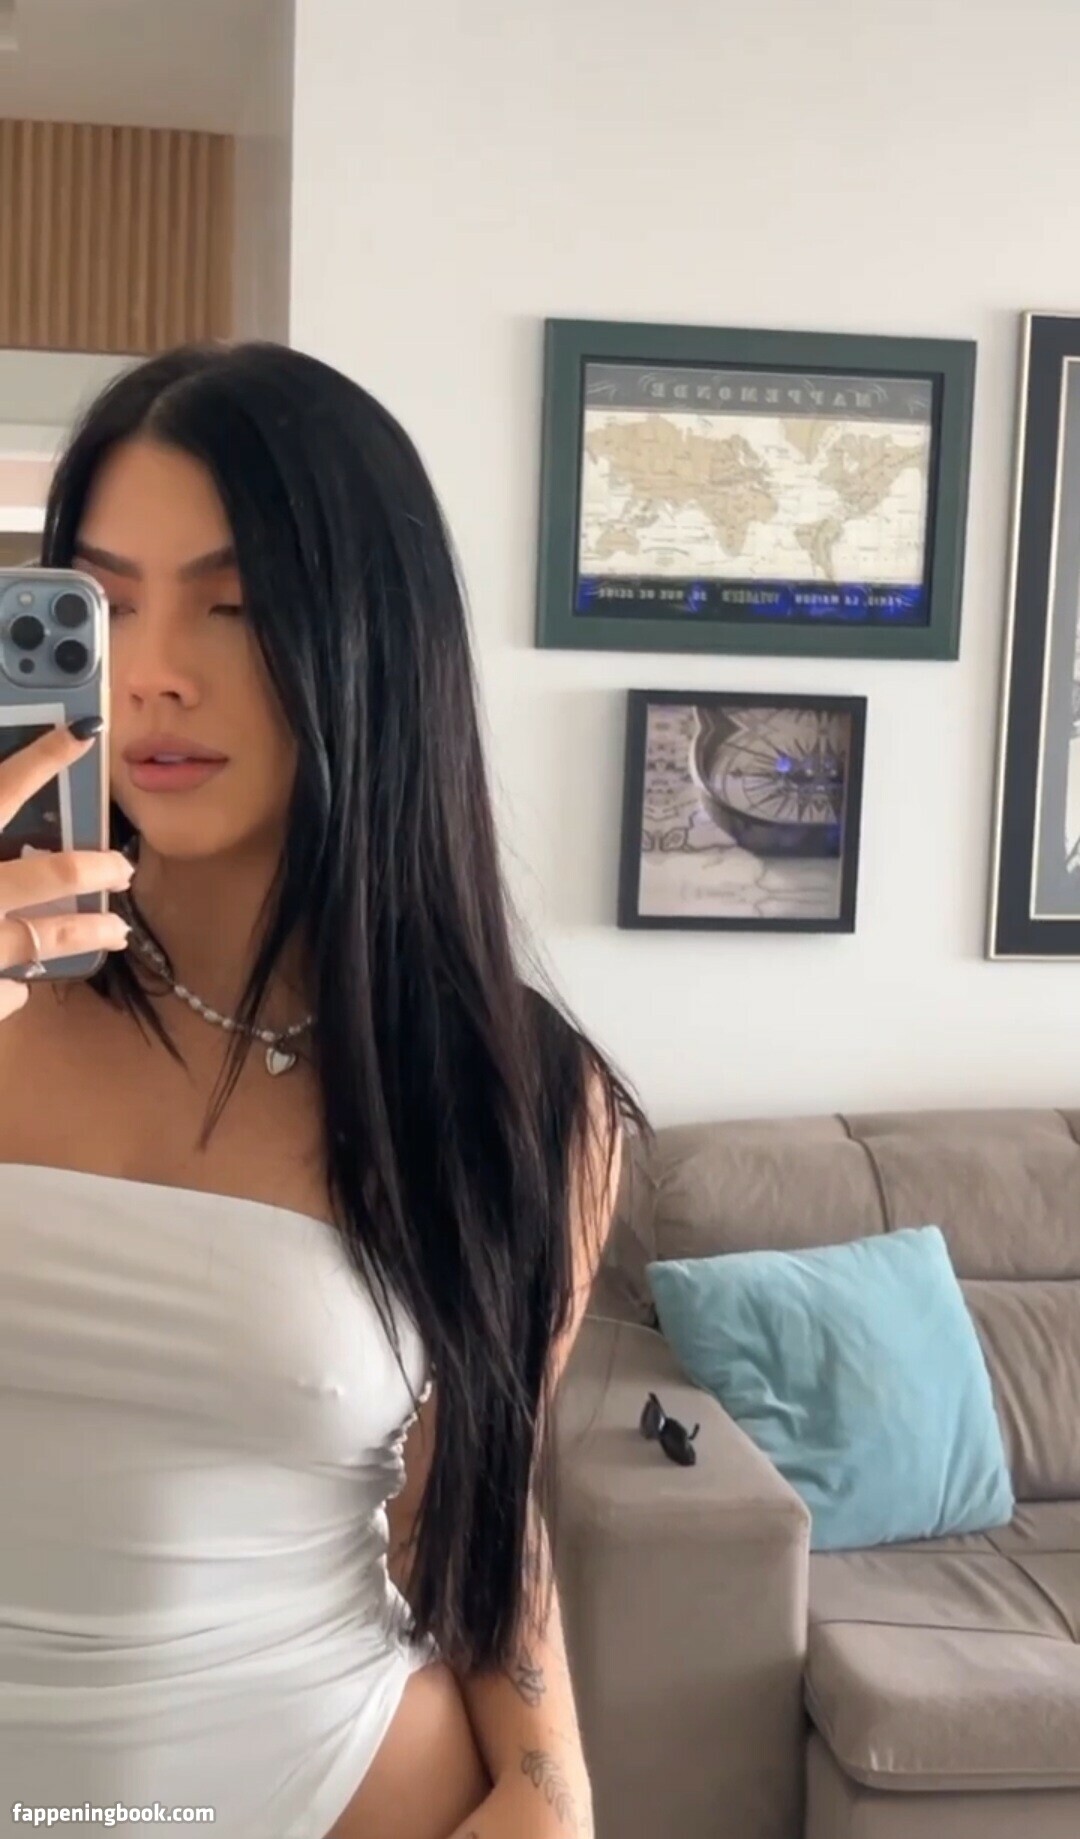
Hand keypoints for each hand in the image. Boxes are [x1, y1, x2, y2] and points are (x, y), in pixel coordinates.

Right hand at [0, 721, 133, 1019]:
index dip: (44, 757)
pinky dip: (10, 988)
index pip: (1, 791)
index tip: (84, 732)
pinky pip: (1, 993)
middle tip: (121, 867)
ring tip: (115, 931)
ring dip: (86, 932)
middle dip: (95, 868)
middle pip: (50, 875)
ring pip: (45, 939)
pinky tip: (17, 986)